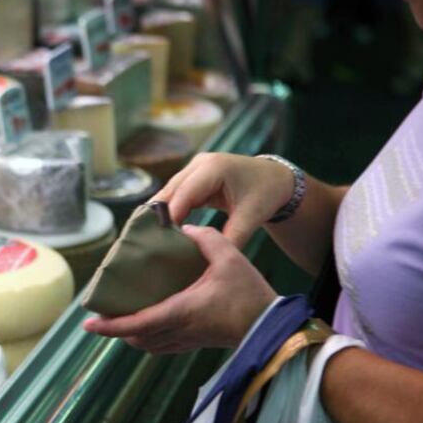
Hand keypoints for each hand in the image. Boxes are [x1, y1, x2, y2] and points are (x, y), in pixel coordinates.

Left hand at [82, 225, 275, 352]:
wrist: (274, 327)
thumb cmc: (250, 293)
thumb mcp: (229, 256)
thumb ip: (206, 237)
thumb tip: (184, 227)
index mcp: (182, 310)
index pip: (137, 323)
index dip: (111, 325)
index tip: (89, 323)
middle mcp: (181, 330)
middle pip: (137, 337)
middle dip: (116, 330)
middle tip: (101, 316)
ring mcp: (189, 340)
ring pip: (149, 345)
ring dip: (131, 335)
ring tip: (120, 319)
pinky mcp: (198, 343)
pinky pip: (164, 345)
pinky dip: (149, 338)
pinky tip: (150, 323)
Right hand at [154, 153, 294, 247]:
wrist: (274, 178)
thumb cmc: (265, 195)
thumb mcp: (251, 217)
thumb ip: (232, 237)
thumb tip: (210, 259)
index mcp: (214, 168)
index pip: (185, 193)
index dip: (170, 214)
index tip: (160, 237)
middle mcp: (200, 164)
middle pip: (170, 190)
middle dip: (159, 214)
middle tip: (148, 240)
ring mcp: (194, 168)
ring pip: (168, 191)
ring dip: (160, 212)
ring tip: (150, 237)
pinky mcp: (192, 176)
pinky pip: (175, 193)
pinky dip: (168, 210)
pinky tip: (160, 228)